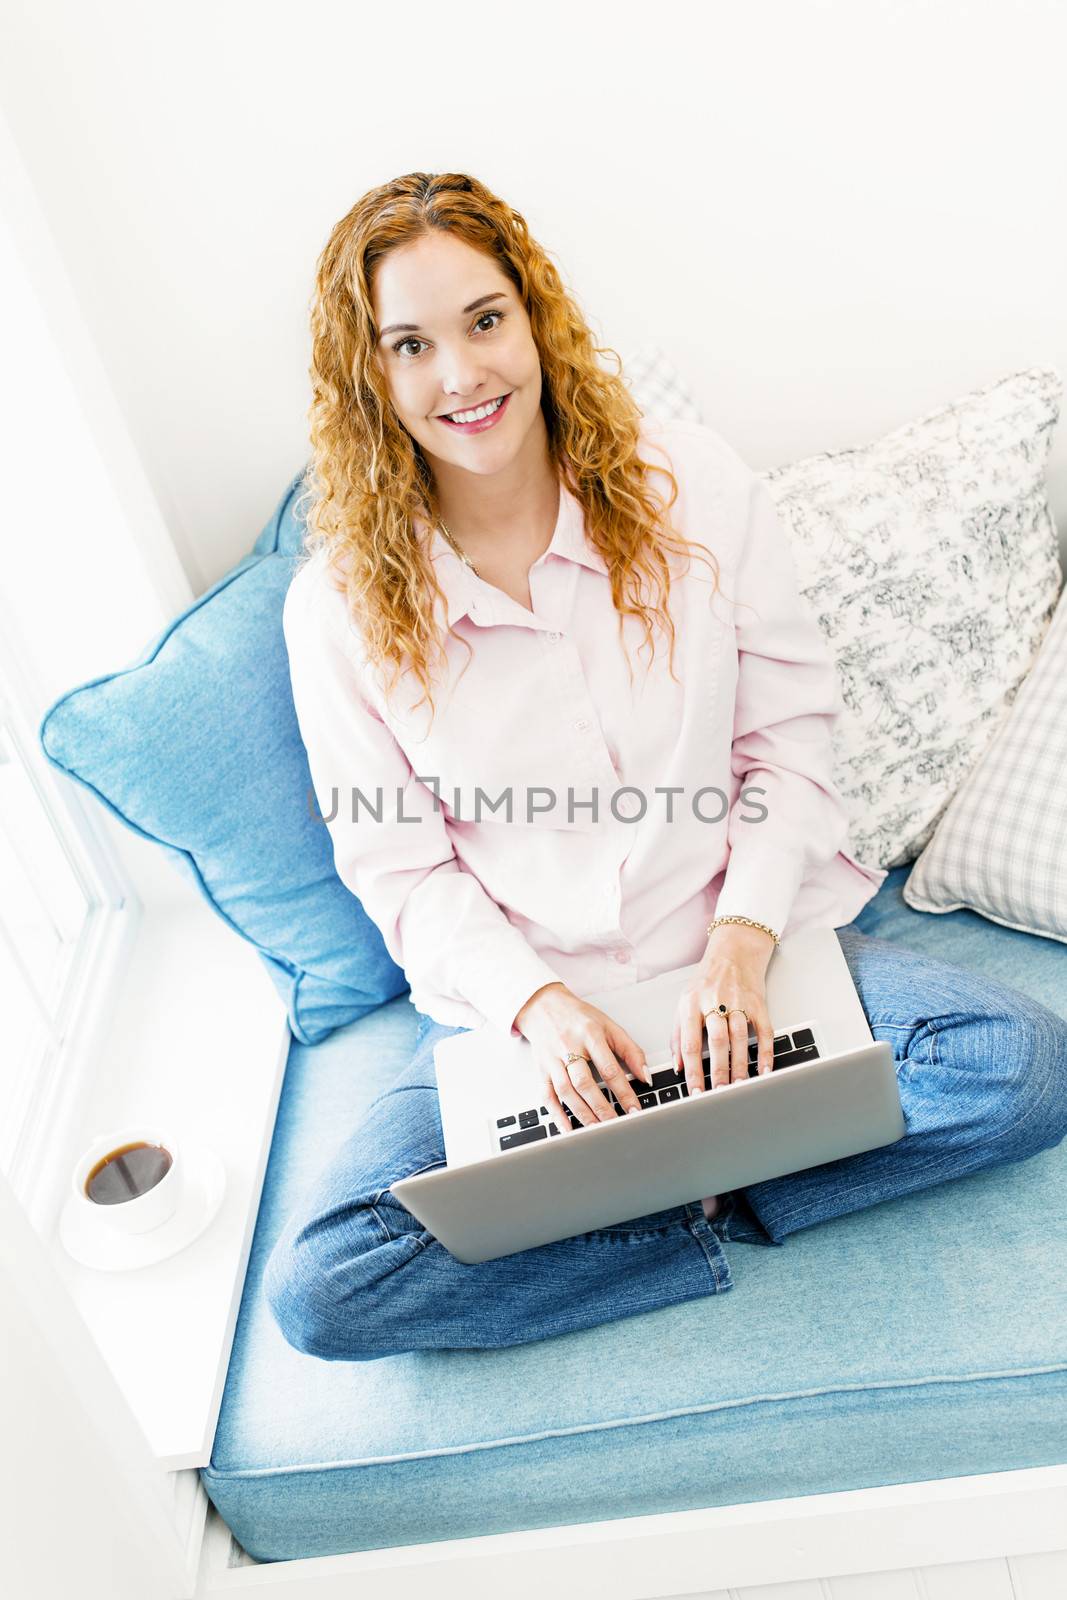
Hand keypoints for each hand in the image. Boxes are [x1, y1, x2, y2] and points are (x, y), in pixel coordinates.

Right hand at [514, 982, 653, 1132]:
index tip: (634, 1109)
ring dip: (582, 1113)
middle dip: (602, 1107)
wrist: (544, 1006)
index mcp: (590, 1034)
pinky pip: (546, 1095)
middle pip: (585, 1083)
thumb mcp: (609, 1026)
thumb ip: (630, 1050)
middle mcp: (568, 1046)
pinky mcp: (541, 1069)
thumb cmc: (579, 1017)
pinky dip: (556, 1114)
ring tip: (597, 1130)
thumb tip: (646, 1076)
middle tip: (616, 1125)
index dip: (623, 1091)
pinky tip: (567, 1128)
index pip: (609, 1068)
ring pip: (566, 1091)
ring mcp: (552, 1059)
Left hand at [670, 926, 776, 1094]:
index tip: (695, 1092)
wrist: (733, 952)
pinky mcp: (758, 1004)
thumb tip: (676, 1066)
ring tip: (738, 1087)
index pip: (689, 1043)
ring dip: (739, 1065)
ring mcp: (739, 1002)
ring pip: (739, 1037)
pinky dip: (765, 1052)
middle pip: (716, 1041)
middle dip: (718, 1070)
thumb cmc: (706, 981)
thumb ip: (678, 1035)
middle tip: (719, 1094)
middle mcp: (715, 1002)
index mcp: (691, 1003)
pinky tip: (764, 1070)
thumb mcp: (684, 1002)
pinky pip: (764, 1031)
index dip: (692, 1070)